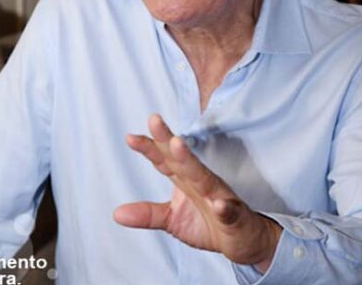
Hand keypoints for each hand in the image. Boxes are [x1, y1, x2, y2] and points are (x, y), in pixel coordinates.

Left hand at [113, 114, 281, 271]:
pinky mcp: (234, 217)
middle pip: (182, 159)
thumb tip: (117, 213)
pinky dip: (225, 208)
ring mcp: (220, 197)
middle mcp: (202, 183)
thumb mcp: (173, 220)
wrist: (244, 241)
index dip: (149, 148)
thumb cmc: (209, 224)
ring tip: (178, 145)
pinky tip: (219, 205)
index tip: (130, 137)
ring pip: (204, 178)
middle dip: (168, 140)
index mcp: (186, 181)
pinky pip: (229, 211)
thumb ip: (148, 214)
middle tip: (154, 120)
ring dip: (191, 162)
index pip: (165, 160)